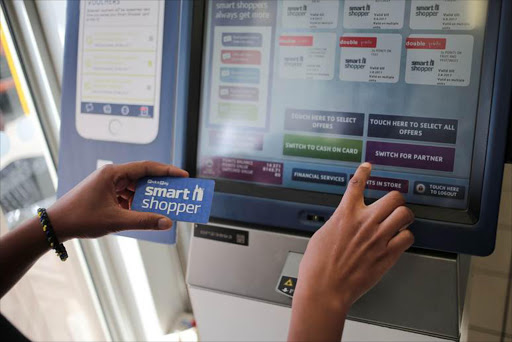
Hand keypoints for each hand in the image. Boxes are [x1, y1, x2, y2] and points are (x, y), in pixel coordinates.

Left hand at [47, 161, 188, 240]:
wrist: (56, 225)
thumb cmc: (80, 218)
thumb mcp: (116, 220)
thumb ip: (143, 221)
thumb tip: (166, 222)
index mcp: (113, 173)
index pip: (146, 167)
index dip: (167, 170)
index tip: (182, 175)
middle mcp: (111, 175)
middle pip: (143, 176)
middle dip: (160, 185)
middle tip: (177, 191)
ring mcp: (108, 184)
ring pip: (135, 187)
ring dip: (148, 197)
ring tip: (164, 204)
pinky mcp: (105, 194)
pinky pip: (127, 195)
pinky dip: (137, 203)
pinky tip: (144, 212)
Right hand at [288, 163, 414, 340]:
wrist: (325, 288)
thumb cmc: (318, 266)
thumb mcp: (322, 234)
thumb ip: (339, 223)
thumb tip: (345, 220)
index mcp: (345, 215)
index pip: (356, 184)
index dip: (364, 172)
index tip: (368, 167)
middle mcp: (364, 223)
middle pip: (393, 196)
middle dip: (395, 199)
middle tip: (392, 204)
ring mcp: (378, 238)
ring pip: (405, 214)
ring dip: (403, 216)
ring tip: (398, 221)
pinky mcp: (387, 255)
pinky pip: (408, 237)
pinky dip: (405, 237)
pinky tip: (398, 240)